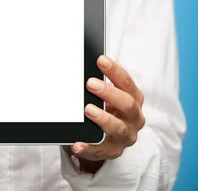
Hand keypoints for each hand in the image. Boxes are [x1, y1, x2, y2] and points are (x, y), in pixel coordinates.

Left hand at [69, 56, 144, 170]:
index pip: (127, 83)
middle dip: (109, 93)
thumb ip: (101, 83)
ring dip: (103, 118)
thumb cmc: (109, 109)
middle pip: (128, 105)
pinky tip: (77, 143)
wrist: (108, 138)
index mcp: (134, 100)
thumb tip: (84, 66)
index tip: (100, 60)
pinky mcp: (113, 151)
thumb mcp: (109, 96)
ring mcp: (125, 137)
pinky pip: (100, 150)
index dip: (115, 71)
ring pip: (118, 128)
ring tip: (88, 109)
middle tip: (90, 83)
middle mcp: (134, 118)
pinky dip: (88, 147)